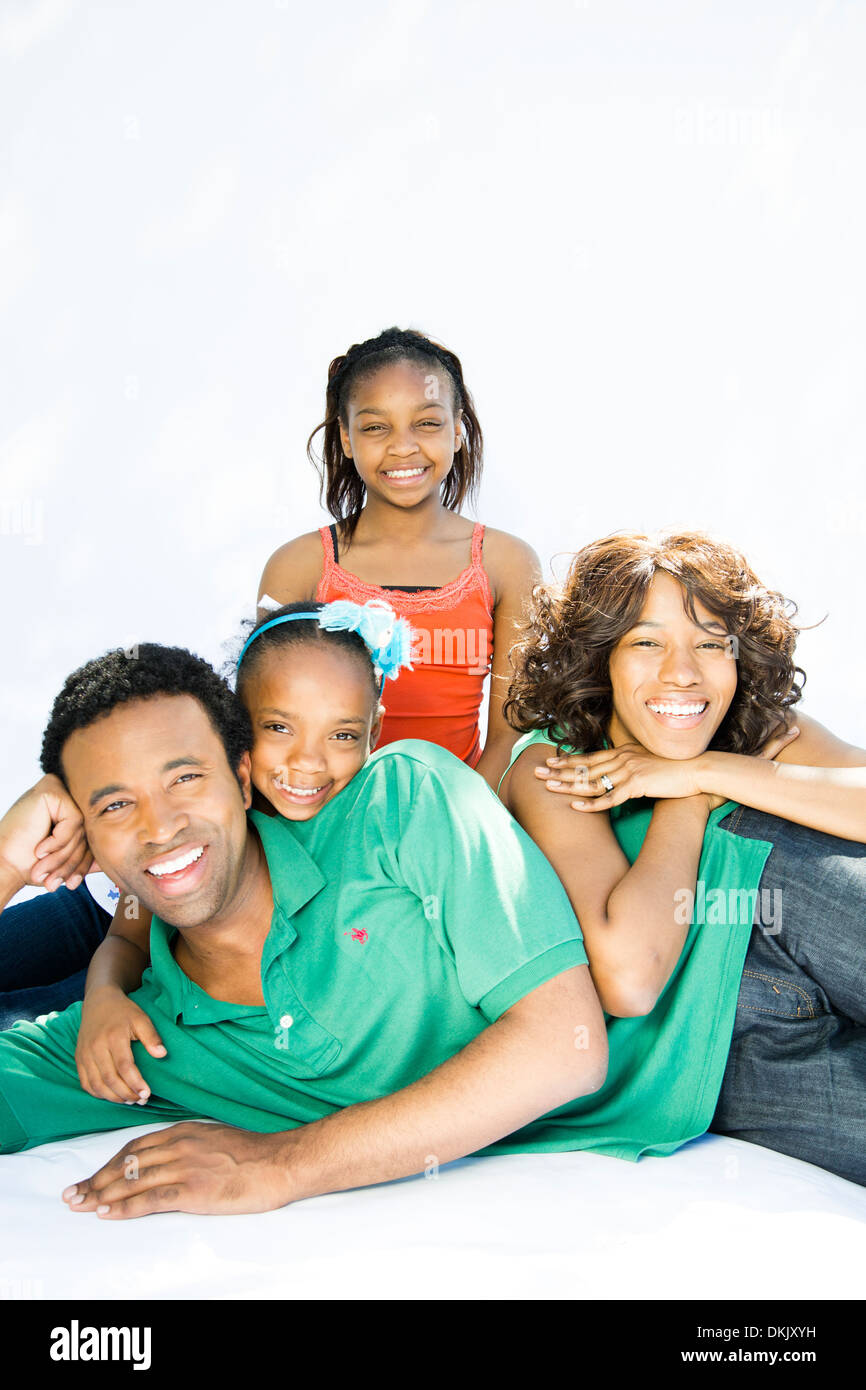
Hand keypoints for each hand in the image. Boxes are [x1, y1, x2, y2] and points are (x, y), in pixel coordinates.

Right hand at [0, 775, 93, 892]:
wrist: (2, 865)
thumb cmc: (28, 864)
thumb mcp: (65, 862)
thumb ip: (88, 858)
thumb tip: (116, 862)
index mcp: (69, 811)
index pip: (91, 836)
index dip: (83, 863)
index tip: (71, 885)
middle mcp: (66, 797)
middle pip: (88, 832)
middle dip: (73, 862)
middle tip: (54, 883)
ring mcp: (59, 790)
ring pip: (82, 828)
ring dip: (63, 855)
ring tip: (43, 869)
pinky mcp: (52, 788)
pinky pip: (74, 820)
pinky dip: (58, 839)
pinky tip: (40, 848)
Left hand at [61, 1122, 293, 1217]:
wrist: (280, 1163)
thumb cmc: (253, 1155)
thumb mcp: (214, 1139)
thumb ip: (188, 1146)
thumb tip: (166, 1160)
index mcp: (183, 1131)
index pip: (134, 1147)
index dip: (108, 1163)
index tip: (91, 1177)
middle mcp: (179, 1145)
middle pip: (126, 1163)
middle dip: (96, 1180)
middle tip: (73, 1194)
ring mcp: (185, 1167)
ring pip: (132, 1180)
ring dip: (101, 1194)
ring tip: (80, 1205)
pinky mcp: (193, 1190)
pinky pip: (150, 1198)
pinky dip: (125, 1206)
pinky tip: (107, 1213)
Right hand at [75, 987, 166, 1103]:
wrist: (98, 1002)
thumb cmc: (123, 1011)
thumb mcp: (141, 1018)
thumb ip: (152, 1037)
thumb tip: (162, 1054)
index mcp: (113, 1036)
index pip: (124, 1066)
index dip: (135, 1082)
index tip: (147, 1093)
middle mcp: (96, 1047)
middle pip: (109, 1079)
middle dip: (126, 1094)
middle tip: (141, 1100)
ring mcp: (85, 1054)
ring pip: (96, 1084)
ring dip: (113, 1097)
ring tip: (129, 1100)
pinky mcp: (79, 1059)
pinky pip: (86, 1083)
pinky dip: (98, 1094)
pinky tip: (112, 1095)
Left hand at [536, 743, 708, 810]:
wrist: (697, 770)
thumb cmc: (673, 770)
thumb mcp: (646, 763)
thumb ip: (629, 766)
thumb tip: (617, 775)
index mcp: (623, 752)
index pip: (590, 757)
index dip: (568, 760)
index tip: (549, 761)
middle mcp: (622, 758)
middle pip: (584, 766)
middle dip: (559, 770)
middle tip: (536, 771)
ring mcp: (629, 770)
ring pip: (592, 781)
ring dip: (568, 785)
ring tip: (548, 787)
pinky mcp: (638, 785)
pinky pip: (610, 797)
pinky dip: (592, 804)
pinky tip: (576, 807)